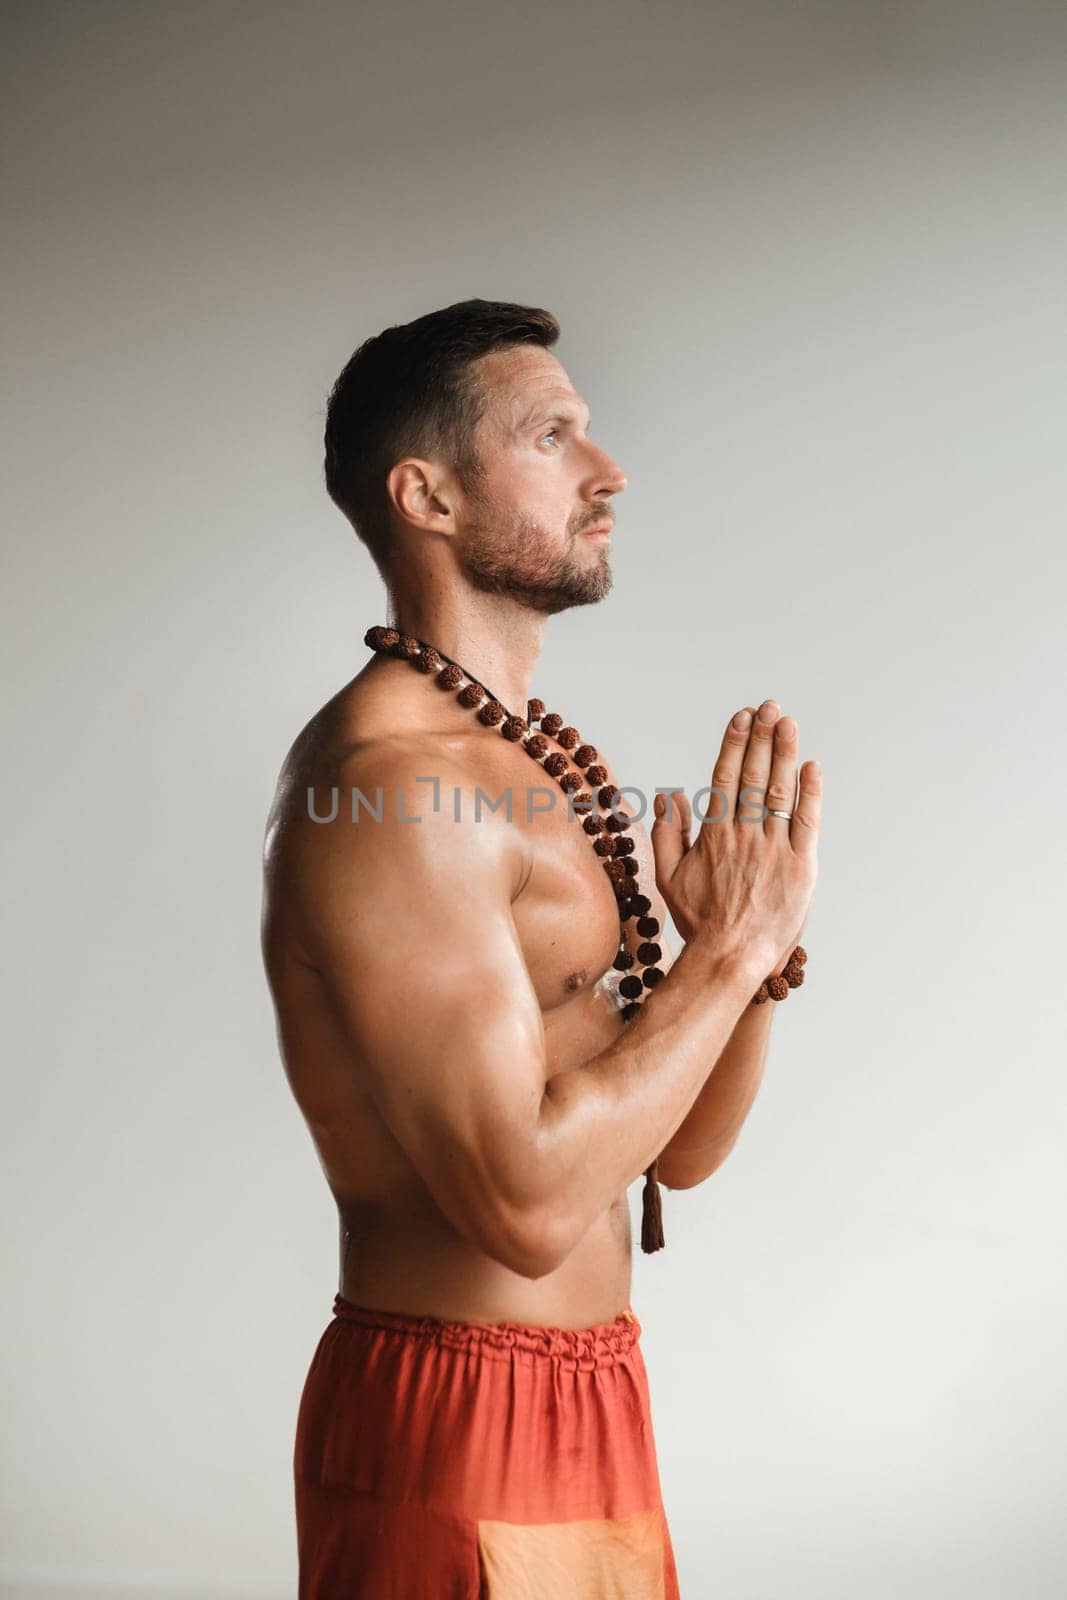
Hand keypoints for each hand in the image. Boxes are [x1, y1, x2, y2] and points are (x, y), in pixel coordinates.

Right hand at [650, 699, 821, 975]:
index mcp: (714, 834)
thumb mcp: (670, 878)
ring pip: (779, 791)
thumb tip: (668, 795)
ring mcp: (773, 848)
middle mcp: (744, 835)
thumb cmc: (700, 921)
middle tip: (769, 707)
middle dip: (762, 736)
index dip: (735, 743)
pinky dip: (810, 792)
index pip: (725, 777)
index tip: (742, 718)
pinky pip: (806, 822)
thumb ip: (667, 834)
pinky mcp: (800, 865)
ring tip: (788, 722)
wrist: (732, 956)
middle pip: (753, 774)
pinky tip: (812, 766)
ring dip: (784, 753)